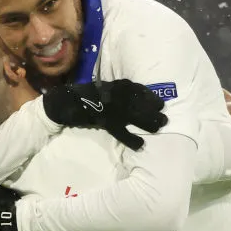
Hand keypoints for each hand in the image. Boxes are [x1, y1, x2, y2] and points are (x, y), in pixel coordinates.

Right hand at [42, 79, 167, 149]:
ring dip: (148, 122)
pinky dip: (131, 138)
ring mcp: (111, 107)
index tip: (161, 103)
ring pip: (135, 115)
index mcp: (116, 86)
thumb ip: (117, 92)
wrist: (65, 101)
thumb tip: (134, 99)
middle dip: (154, 111)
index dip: (151, 97)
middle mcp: (116, 94)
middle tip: (165, 119)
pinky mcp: (104, 120)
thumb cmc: (85, 97)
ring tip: (159, 129)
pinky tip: (140, 145)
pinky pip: (121, 131)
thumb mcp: (104, 90)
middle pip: (140, 103)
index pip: (138, 90)